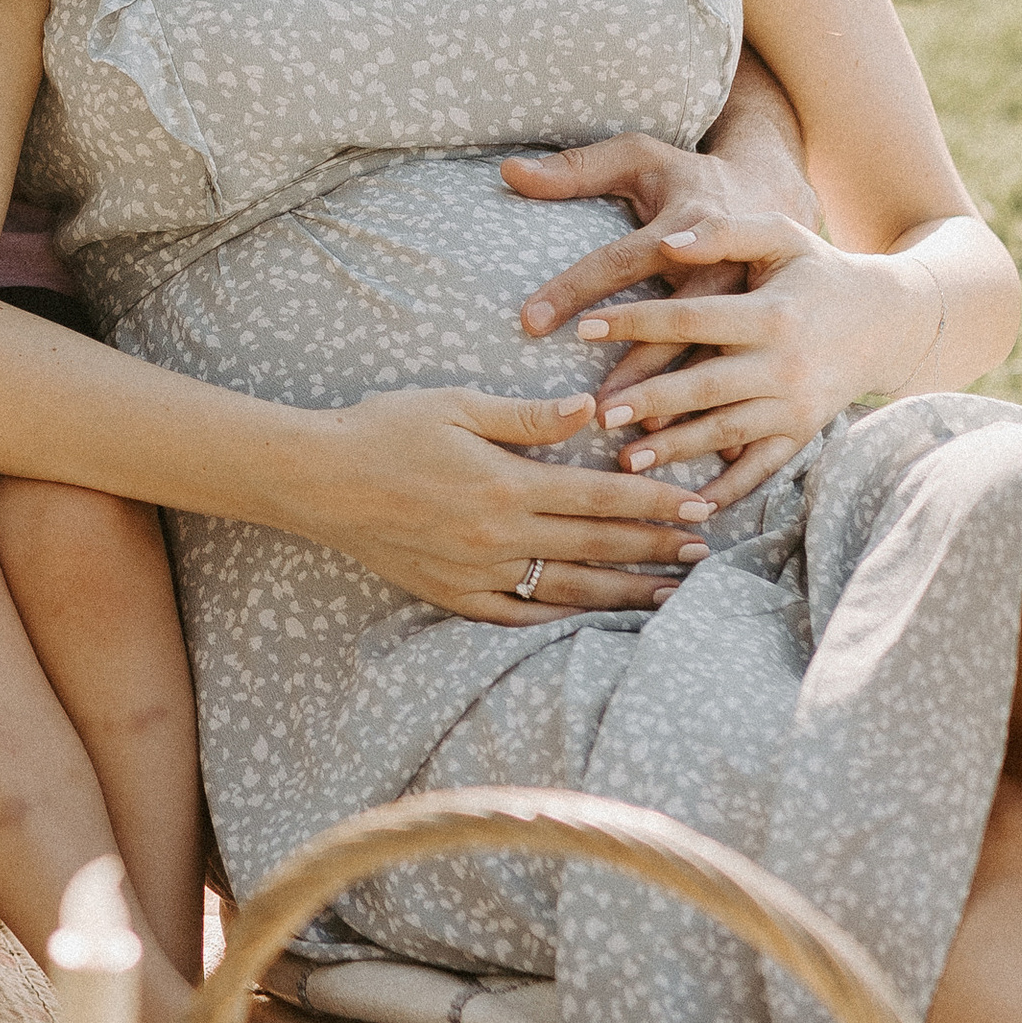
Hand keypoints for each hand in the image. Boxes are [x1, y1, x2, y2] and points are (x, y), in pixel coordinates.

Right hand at [291, 384, 718, 624]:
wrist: (316, 479)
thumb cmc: (384, 428)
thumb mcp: (456, 405)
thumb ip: (528, 417)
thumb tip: (591, 412)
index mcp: (506, 484)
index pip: (601, 497)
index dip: (656, 502)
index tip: (701, 506)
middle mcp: (499, 536)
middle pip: (596, 546)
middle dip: (655, 549)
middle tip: (705, 552)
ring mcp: (476, 572)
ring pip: (567, 588)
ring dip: (624, 591)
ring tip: (669, 595)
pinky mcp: (452, 594)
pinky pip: (518, 615)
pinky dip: (561, 617)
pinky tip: (592, 615)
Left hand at [574, 213, 937, 508]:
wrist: (889, 319)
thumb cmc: (818, 272)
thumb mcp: (781, 237)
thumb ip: (724, 232)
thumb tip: (665, 242)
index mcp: (771, 314)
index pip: (691, 319)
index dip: (636, 322)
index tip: (583, 327)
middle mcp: (784, 365)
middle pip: (704, 386)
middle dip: (650, 400)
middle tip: (598, 412)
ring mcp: (794, 406)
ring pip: (725, 432)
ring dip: (675, 449)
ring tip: (625, 459)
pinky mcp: (801, 433)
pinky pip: (760, 468)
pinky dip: (726, 490)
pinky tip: (686, 504)